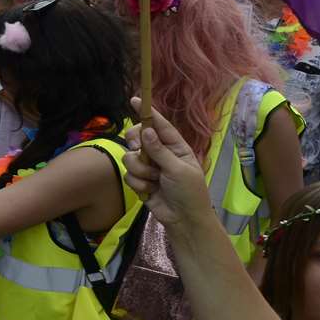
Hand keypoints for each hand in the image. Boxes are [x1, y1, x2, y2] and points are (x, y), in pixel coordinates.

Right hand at [122, 99, 212, 227]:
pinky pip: (128, 175)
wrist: (184, 219)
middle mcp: (160, 153)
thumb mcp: (178, 169)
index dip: (147, 112)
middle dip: (136, 144)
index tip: (135, 100)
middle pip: (137, 138)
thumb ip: (160, 150)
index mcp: (175, 146)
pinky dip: (138, 184)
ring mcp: (148, 167)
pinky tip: (150, 191)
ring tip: (154, 181)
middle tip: (139, 149)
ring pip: (130, 158)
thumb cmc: (190, 192)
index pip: (159, 125)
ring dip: (141, 171)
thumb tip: (146, 130)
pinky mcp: (139, 181)